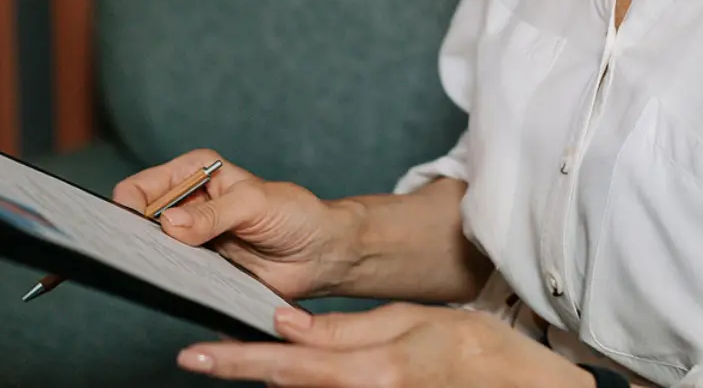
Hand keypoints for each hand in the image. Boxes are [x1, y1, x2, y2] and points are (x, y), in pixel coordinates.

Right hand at [112, 148, 358, 300]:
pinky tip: (175, 285)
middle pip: (136, 220)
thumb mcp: (255, 204)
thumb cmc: (295, 215)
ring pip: (150, 251)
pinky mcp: (198, 268)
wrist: (320, 253)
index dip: (128, 207)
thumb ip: (213, 214)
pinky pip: (171, 276)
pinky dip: (168, 281)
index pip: (141, 187)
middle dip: (133, 237)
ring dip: (151, 262)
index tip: (129, 229)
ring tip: (161, 270)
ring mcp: (188, 238)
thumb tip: (169, 224)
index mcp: (194, 172)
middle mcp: (185, 203)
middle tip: (139, 255)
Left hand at [176, 303, 597, 386]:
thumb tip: (286, 325)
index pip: (288, 364)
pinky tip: (291, 368)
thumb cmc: (468, 348)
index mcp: (372, 373)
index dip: (237, 361)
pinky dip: (301, 382)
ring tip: (238, 356)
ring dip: (272, 375)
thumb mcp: (408, 321)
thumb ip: (343, 328)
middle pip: (285, 386)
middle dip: (242, 369)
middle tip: (198, 357)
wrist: (509, 385)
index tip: (193, 355)